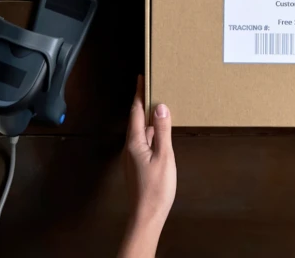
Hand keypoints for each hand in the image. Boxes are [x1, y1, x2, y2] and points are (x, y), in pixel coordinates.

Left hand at [120, 76, 175, 256]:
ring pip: (140, 131)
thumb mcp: (164, 156)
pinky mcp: (137, 165)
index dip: (139, 95)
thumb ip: (163, 131)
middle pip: (136, 120)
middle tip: (151, 88)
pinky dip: (151, 132)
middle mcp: (130, 147)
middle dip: (142, 103)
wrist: (147, 215)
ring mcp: (133, 157)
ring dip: (147, 118)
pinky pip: (143, 141)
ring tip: (158, 107)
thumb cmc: (156, 187)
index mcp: (135, 142)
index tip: (141, 78)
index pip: (136, 112)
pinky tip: (159, 134)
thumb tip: (160, 107)